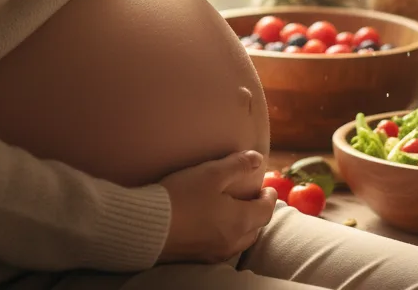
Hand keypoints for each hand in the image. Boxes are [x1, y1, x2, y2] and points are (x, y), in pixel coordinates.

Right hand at [157, 149, 278, 263]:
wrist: (148, 226)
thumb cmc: (182, 196)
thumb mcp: (212, 173)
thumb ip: (238, 165)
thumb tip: (258, 159)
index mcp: (239, 221)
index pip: (266, 211)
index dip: (269, 197)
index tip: (267, 187)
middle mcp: (232, 241)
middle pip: (256, 229)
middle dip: (260, 212)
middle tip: (256, 198)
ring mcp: (215, 252)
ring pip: (241, 241)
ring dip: (247, 226)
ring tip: (240, 211)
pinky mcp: (199, 257)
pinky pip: (225, 247)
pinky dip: (230, 235)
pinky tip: (218, 226)